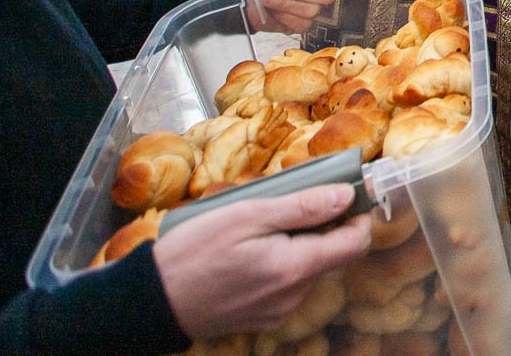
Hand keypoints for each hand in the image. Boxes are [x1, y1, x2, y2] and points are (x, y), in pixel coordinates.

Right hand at [155, 184, 371, 338]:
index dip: (357, 215)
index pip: (355, 243)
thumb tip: (346, 196)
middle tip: (291, 201)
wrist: (152, 300)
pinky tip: (250, 250)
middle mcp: (293, 295)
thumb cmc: (193, 252)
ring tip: (262, 224)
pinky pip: (287, 284)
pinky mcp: (262, 316)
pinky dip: (281, 262)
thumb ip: (302, 207)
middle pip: (332, 254)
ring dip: (298, 242)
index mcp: (294, 268)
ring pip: (309, 268)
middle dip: (323, 225)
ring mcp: (277, 310)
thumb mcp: (247, 215)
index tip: (345, 193)